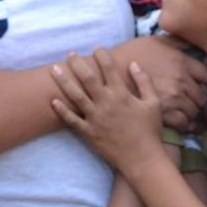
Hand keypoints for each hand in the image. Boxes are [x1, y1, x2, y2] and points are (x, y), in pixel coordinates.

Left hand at [50, 49, 164, 172]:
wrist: (142, 158)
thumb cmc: (150, 130)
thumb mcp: (153, 103)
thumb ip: (144, 82)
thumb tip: (134, 64)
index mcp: (122, 94)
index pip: (109, 68)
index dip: (102, 55)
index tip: (96, 48)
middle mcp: (106, 103)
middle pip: (88, 78)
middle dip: (77, 63)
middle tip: (70, 53)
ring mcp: (95, 118)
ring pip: (75, 96)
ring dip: (64, 81)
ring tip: (54, 69)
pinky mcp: (89, 133)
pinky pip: (72, 120)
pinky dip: (62, 111)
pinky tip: (53, 101)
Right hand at [109, 36, 206, 131]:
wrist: (110, 72)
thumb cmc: (132, 53)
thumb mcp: (157, 40)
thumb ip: (177, 41)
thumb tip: (192, 40)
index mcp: (183, 62)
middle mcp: (181, 80)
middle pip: (205, 97)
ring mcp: (172, 97)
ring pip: (195, 111)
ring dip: (200, 116)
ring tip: (202, 119)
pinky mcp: (162, 112)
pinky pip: (184, 123)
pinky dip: (188, 126)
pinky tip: (189, 126)